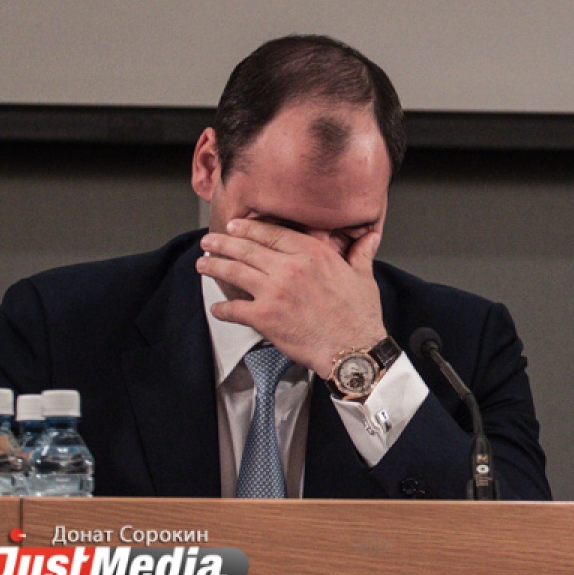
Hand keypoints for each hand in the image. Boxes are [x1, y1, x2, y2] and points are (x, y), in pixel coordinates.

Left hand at [197, 218, 386, 374]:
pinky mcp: (264, 317)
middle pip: (247, 249)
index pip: (272, 233)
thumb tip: (370, 237)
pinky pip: (233, 309)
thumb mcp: (363, 276)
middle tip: (208, 241)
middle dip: (222, 243)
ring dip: (214, 266)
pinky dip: (221, 308)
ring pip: (234, 272)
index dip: (248, 228)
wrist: (353, 348)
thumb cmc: (359, 315)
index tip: (234, 226)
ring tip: (202, 264)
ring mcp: (274, 292)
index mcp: (313, 254)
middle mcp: (290, 268)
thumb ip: (360, 253)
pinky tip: (217, 308)